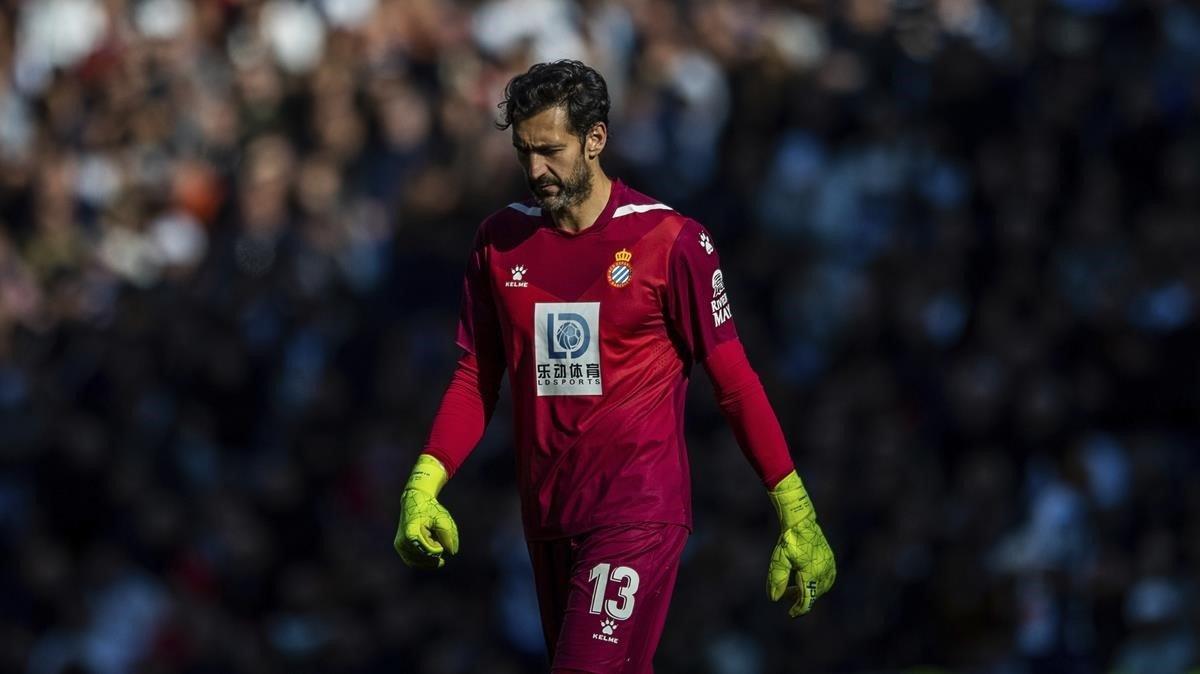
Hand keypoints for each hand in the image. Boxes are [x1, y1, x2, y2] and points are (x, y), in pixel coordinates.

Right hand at [394, 488, 458, 567]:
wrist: (414, 501)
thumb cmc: (430, 509)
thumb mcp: (442, 518)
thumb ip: (448, 535)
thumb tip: (452, 552)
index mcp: (411, 534)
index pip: (430, 551)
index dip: (439, 548)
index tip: (438, 537)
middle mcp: (402, 543)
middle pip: (425, 558)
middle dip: (434, 552)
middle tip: (435, 536)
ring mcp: (400, 546)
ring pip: (419, 562)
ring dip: (429, 556)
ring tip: (431, 540)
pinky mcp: (400, 548)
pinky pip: (413, 562)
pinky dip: (424, 560)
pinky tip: (432, 556)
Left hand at [766, 471, 835, 616]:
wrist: (802, 521)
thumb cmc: (789, 540)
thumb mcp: (779, 560)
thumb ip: (777, 580)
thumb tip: (774, 599)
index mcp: (811, 573)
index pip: (807, 600)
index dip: (799, 609)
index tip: (791, 614)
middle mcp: (824, 571)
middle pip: (814, 594)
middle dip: (800, 598)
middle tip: (786, 595)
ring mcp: (829, 566)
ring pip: (821, 588)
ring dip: (808, 591)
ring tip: (794, 588)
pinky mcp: (830, 561)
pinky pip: (827, 580)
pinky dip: (816, 584)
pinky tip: (805, 580)